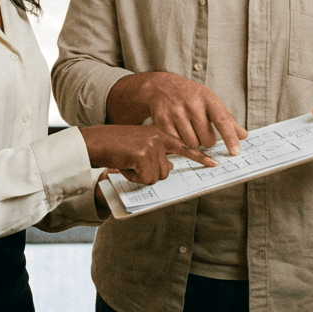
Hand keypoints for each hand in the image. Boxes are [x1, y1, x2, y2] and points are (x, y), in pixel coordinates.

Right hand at [80, 124, 215, 185]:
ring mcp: (152, 145)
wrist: (97, 142)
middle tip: (134, 164)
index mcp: (161, 133)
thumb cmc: (117, 147)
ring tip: (128, 162)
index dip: (200, 157)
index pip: (185, 146)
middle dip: (149, 173)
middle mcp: (160, 137)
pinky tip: (125, 165)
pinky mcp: (143, 154)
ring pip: (155, 176)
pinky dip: (133, 177)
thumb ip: (157, 154)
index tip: (214, 164)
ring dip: (140, 175)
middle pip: (166, 170)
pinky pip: (145, 178)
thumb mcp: (141, 145)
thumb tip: (169, 167)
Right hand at [106, 72, 247, 154]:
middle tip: (201, 130)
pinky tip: (177, 129)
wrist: (162, 86)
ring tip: (189, 129)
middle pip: (206, 139)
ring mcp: (176, 112)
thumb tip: (244, 136)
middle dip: (206, 140)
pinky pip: (177, 142)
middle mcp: (192, 104)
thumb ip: (226, 119)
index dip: (230, 138)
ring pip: (192, 143)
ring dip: (193, 142)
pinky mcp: (162, 120)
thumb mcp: (210, 101)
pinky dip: (179, 140)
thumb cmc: (191, 96)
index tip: (236, 152)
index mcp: (208, 98)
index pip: (222, 120)